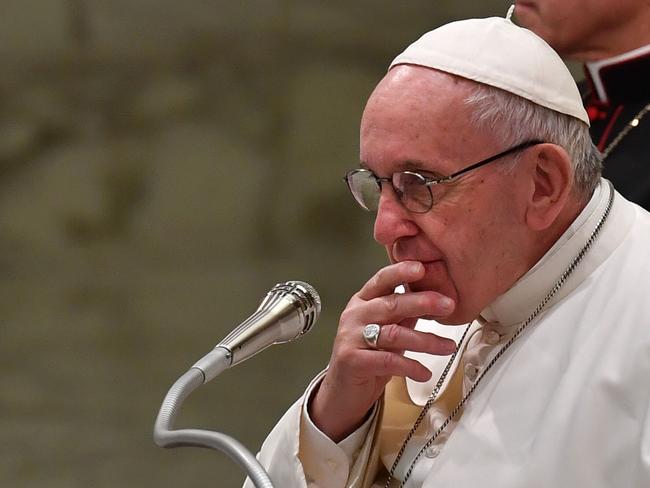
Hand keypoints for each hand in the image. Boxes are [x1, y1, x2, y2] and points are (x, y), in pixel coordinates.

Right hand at [309, 261, 456, 441]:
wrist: (342, 391)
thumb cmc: (367, 357)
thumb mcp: (387, 330)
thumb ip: (405, 313)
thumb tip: (434, 296)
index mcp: (363, 302)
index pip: (382, 280)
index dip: (401, 272)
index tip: (422, 268)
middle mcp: (355, 316)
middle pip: (391, 304)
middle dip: (422, 302)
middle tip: (447, 305)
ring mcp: (351, 338)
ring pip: (393, 333)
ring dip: (425, 340)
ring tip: (448, 346)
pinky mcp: (352, 361)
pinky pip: (387, 361)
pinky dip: (410, 367)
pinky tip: (424, 372)